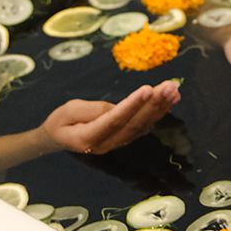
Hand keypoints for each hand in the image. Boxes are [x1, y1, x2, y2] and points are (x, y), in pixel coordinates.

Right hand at [40, 80, 180, 155]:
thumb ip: (90, 110)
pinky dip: (157, 113)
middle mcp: (107, 144)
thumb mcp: (68, 111)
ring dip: (159, 108)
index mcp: (89, 137)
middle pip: (133, 124)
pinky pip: (141, 126)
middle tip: (169, 87)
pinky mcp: (122, 137)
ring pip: (141, 126)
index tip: (148, 90)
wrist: (57, 137)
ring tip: (174, 91)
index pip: (114, 120)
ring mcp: (116, 143)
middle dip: (153, 105)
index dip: (132, 105)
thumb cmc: (60, 122)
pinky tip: (168, 101)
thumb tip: (115, 109)